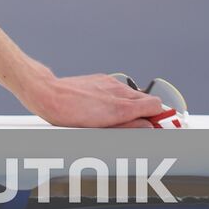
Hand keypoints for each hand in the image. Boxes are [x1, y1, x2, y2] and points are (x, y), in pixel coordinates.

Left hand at [20, 72, 165, 128]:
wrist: (48, 94)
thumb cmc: (70, 116)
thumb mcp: (102, 129)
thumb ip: (130, 127)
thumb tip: (150, 127)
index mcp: (122, 106)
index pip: (157, 106)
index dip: (160, 118)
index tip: (160, 127)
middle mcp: (119, 91)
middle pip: (148, 100)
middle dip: (148, 114)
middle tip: (141, 127)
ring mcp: (110, 83)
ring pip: (133, 95)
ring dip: (133, 107)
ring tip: (119, 120)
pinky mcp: (101, 79)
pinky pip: (119, 89)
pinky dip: (119, 99)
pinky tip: (106, 109)